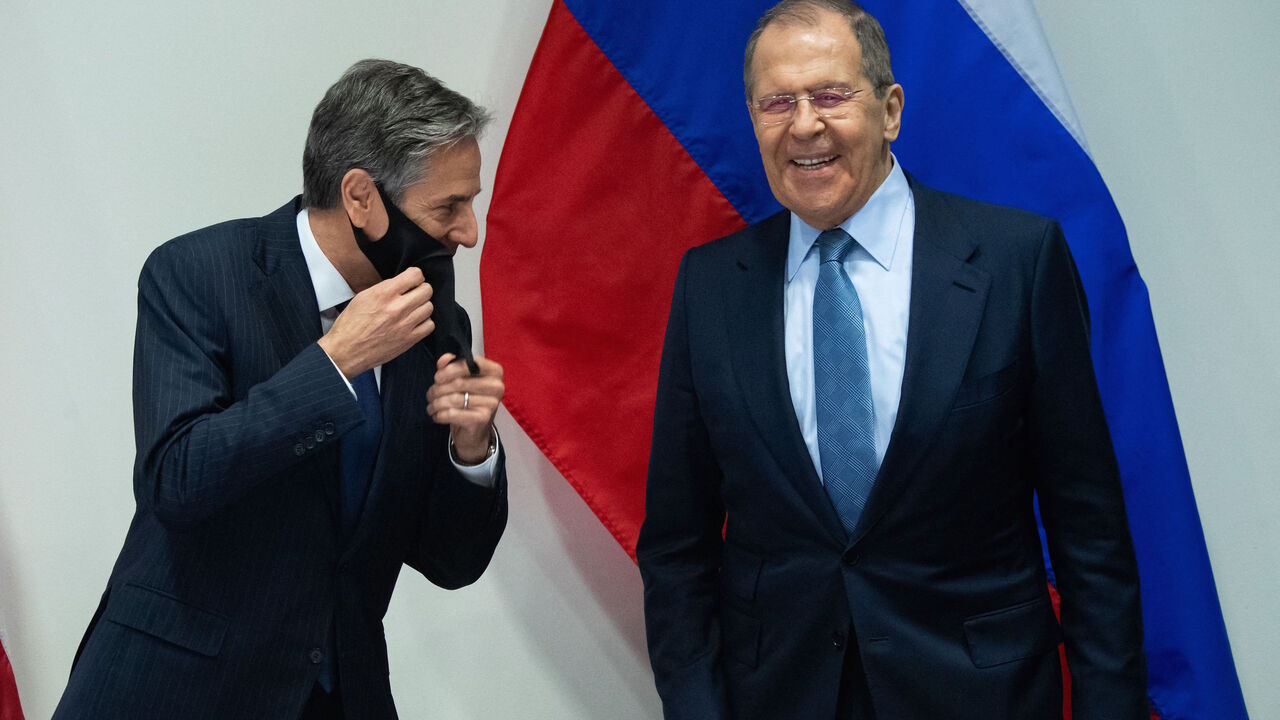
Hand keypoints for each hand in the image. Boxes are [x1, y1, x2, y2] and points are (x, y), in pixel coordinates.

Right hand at [318, 268, 433, 376]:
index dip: (415, 277)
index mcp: (384, 293)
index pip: (415, 275)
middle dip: (421, 290)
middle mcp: (396, 308)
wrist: (346, 350)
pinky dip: (424, 323)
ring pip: (429, 307)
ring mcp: (404, 325)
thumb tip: (403, 283)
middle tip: (413, 295)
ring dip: (422, 306)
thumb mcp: (363, 296)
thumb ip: (385, 288)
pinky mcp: (409, 340)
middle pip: (427, 290)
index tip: (412, 281)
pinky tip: (414, 322)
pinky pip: (429, 326)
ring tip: (412, 309)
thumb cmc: (351, 325)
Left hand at [426, 353, 503, 462]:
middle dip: (438, 388)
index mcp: (494, 372)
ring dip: (436, 403)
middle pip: (458, 382)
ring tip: (431, 406)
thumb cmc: (468, 401)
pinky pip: (452, 413)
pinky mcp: (482, 419)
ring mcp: (491, 404)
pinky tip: (437, 415)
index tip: (437, 377)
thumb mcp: (462, 380)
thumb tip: (443, 360)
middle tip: (430, 394)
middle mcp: (497, 386)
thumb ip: (452, 366)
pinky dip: (439, 415)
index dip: (449, 369)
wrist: (476, 432)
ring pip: (453, 398)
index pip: (469, 363)